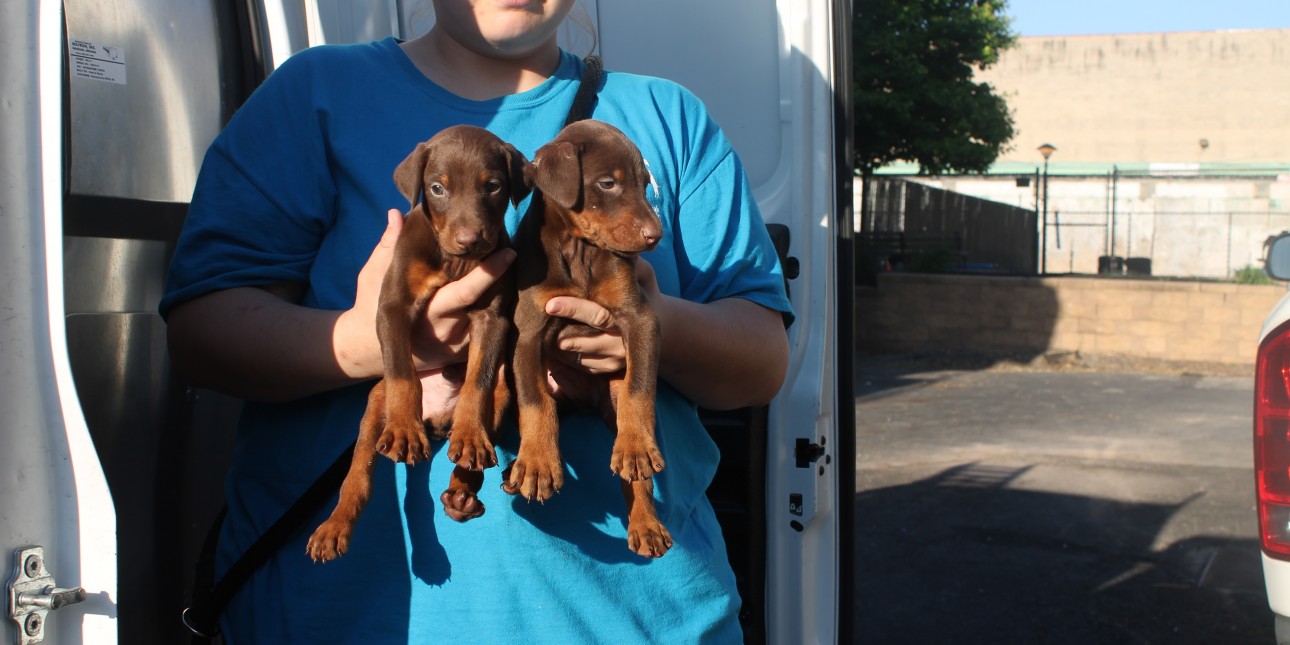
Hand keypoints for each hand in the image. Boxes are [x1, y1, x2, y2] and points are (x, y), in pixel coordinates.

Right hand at [338, 209, 515, 377]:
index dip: (489, 273)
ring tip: (516, 265)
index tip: (509, 251)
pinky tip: (507, 287)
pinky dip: (498, 309)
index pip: (466, 291)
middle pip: (488, 303)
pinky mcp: (464, 351)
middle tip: (520, 251)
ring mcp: (459, 343)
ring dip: (506, 293)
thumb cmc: (371, 305)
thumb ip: (388, 247)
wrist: (369, 349)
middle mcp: (449, 328)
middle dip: (506, 279)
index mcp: (429, 309)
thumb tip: (396, 214)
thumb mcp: (374, 277)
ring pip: (492, 316)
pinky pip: (487, 330)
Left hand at [542, 258, 661, 374]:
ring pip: (580, 359)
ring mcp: (616, 360)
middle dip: (561, 337)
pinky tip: (548, 349)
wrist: (661, 323)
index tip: (550, 304)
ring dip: (557, 351)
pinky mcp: (608, 370)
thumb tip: (609, 246)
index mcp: (630, 317)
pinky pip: (582, 368)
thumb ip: (629, 265)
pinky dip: (564, 362)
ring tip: (537, 336)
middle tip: (538, 327)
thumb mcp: (643, 274)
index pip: (598, 315)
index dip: (573, 310)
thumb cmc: (643, 290)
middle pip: (585, 343)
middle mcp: (623, 343)